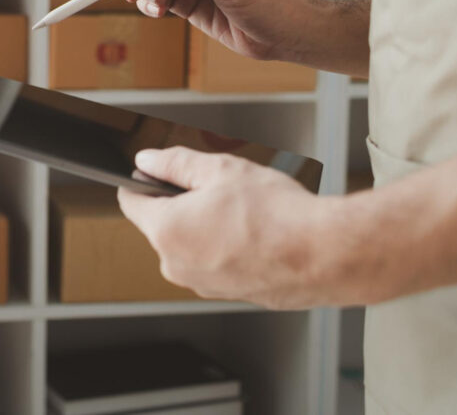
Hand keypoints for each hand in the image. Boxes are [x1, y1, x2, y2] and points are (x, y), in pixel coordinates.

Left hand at [117, 147, 327, 309]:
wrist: (326, 256)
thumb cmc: (277, 214)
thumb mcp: (220, 169)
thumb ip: (175, 163)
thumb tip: (146, 160)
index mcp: (166, 231)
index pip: (130, 202)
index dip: (141, 182)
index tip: (155, 174)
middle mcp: (175, 265)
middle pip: (161, 224)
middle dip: (181, 204)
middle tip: (218, 190)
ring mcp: (200, 284)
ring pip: (189, 245)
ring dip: (205, 227)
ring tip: (243, 214)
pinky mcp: (225, 295)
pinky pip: (212, 264)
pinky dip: (225, 248)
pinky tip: (253, 235)